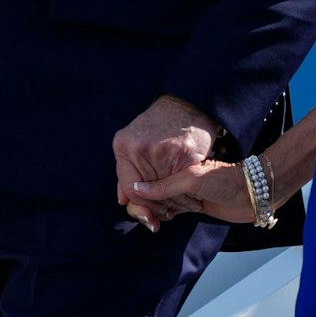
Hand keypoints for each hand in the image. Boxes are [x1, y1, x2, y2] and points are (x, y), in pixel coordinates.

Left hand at [112, 95, 218, 230]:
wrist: (187, 104)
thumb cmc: (160, 125)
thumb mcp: (135, 140)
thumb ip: (127, 171)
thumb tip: (123, 201)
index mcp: (123, 145)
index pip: (129, 188)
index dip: (140, 204)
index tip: (150, 211)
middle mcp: (139, 148)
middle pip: (147, 194)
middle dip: (158, 207)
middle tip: (168, 212)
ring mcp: (162, 151)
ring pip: (165, 193)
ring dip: (174, 204)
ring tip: (180, 205)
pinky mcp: (184, 154)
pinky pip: (183, 185)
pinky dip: (188, 197)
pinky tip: (192, 198)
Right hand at [131, 159, 254, 225]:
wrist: (250, 194)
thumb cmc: (224, 181)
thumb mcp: (191, 180)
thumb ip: (163, 186)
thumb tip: (134, 190)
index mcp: (170, 161)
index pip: (141, 179)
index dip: (136, 195)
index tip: (139, 207)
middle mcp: (172, 174)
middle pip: (144, 192)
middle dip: (145, 206)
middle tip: (154, 217)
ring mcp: (179, 189)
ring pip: (155, 202)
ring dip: (155, 212)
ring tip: (162, 218)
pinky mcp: (187, 202)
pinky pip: (167, 209)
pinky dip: (164, 215)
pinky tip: (167, 218)